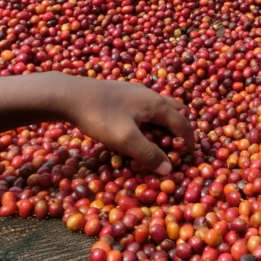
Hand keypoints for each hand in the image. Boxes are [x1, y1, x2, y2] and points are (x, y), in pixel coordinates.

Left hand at [58, 77, 194, 174]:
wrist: (71, 95)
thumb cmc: (101, 116)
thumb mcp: (125, 139)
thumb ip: (148, 154)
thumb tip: (168, 168)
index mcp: (156, 104)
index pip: (182, 122)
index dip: (189, 140)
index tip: (189, 156)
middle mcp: (150, 94)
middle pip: (175, 110)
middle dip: (179, 128)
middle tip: (175, 147)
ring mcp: (136, 92)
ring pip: (159, 107)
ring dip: (163, 123)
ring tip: (157, 141)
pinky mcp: (123, 93)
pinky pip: (145, 106)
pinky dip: (149, 119)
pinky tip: (136, 129)